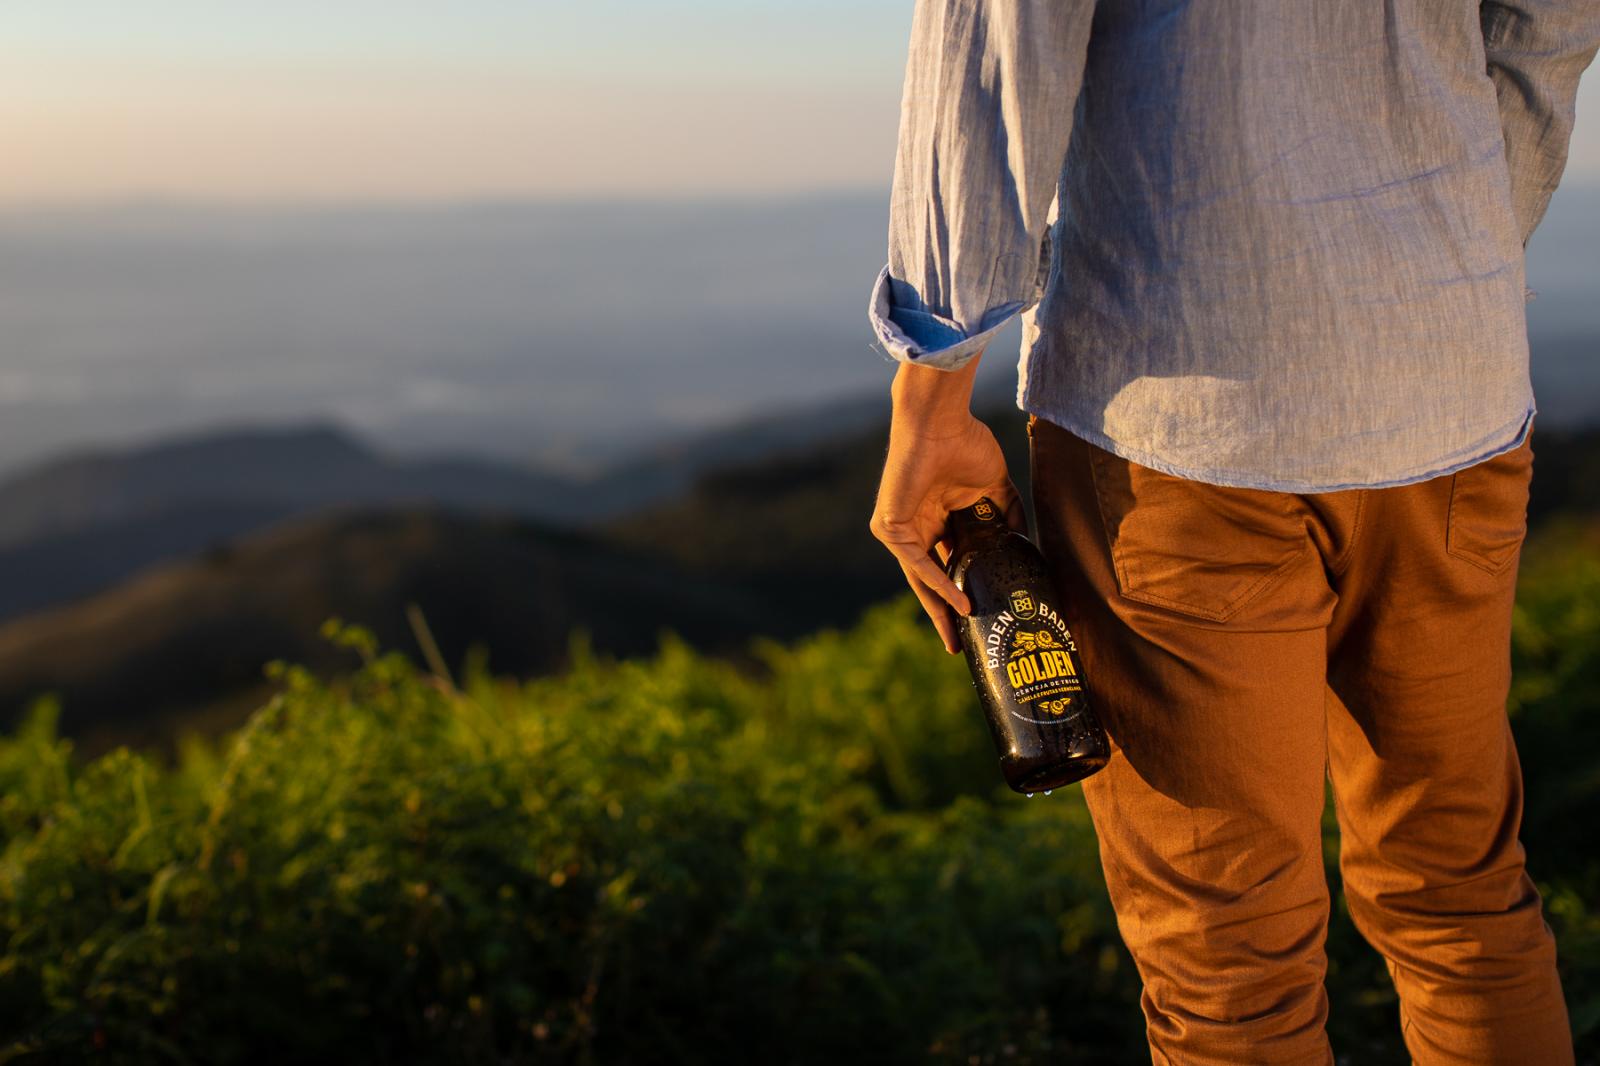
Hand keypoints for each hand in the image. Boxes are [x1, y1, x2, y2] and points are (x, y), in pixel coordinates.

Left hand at [869, 362, 1026, 654]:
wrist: (940, 422)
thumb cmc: (965, 444)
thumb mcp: (994, 486)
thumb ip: (1008, 513)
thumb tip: (1025, 541)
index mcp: (938, 518)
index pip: (950, 563)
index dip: (965, 589)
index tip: (983, 616)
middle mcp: (917, 528)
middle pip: (932, 580)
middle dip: (946, 613)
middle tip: (961, 645)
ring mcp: (901, 529)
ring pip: (922, 579)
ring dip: (940, 610)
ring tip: (957, 638)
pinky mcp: (890, 528)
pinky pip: (917, 564)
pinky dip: (938, 584)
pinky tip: (957, 604)